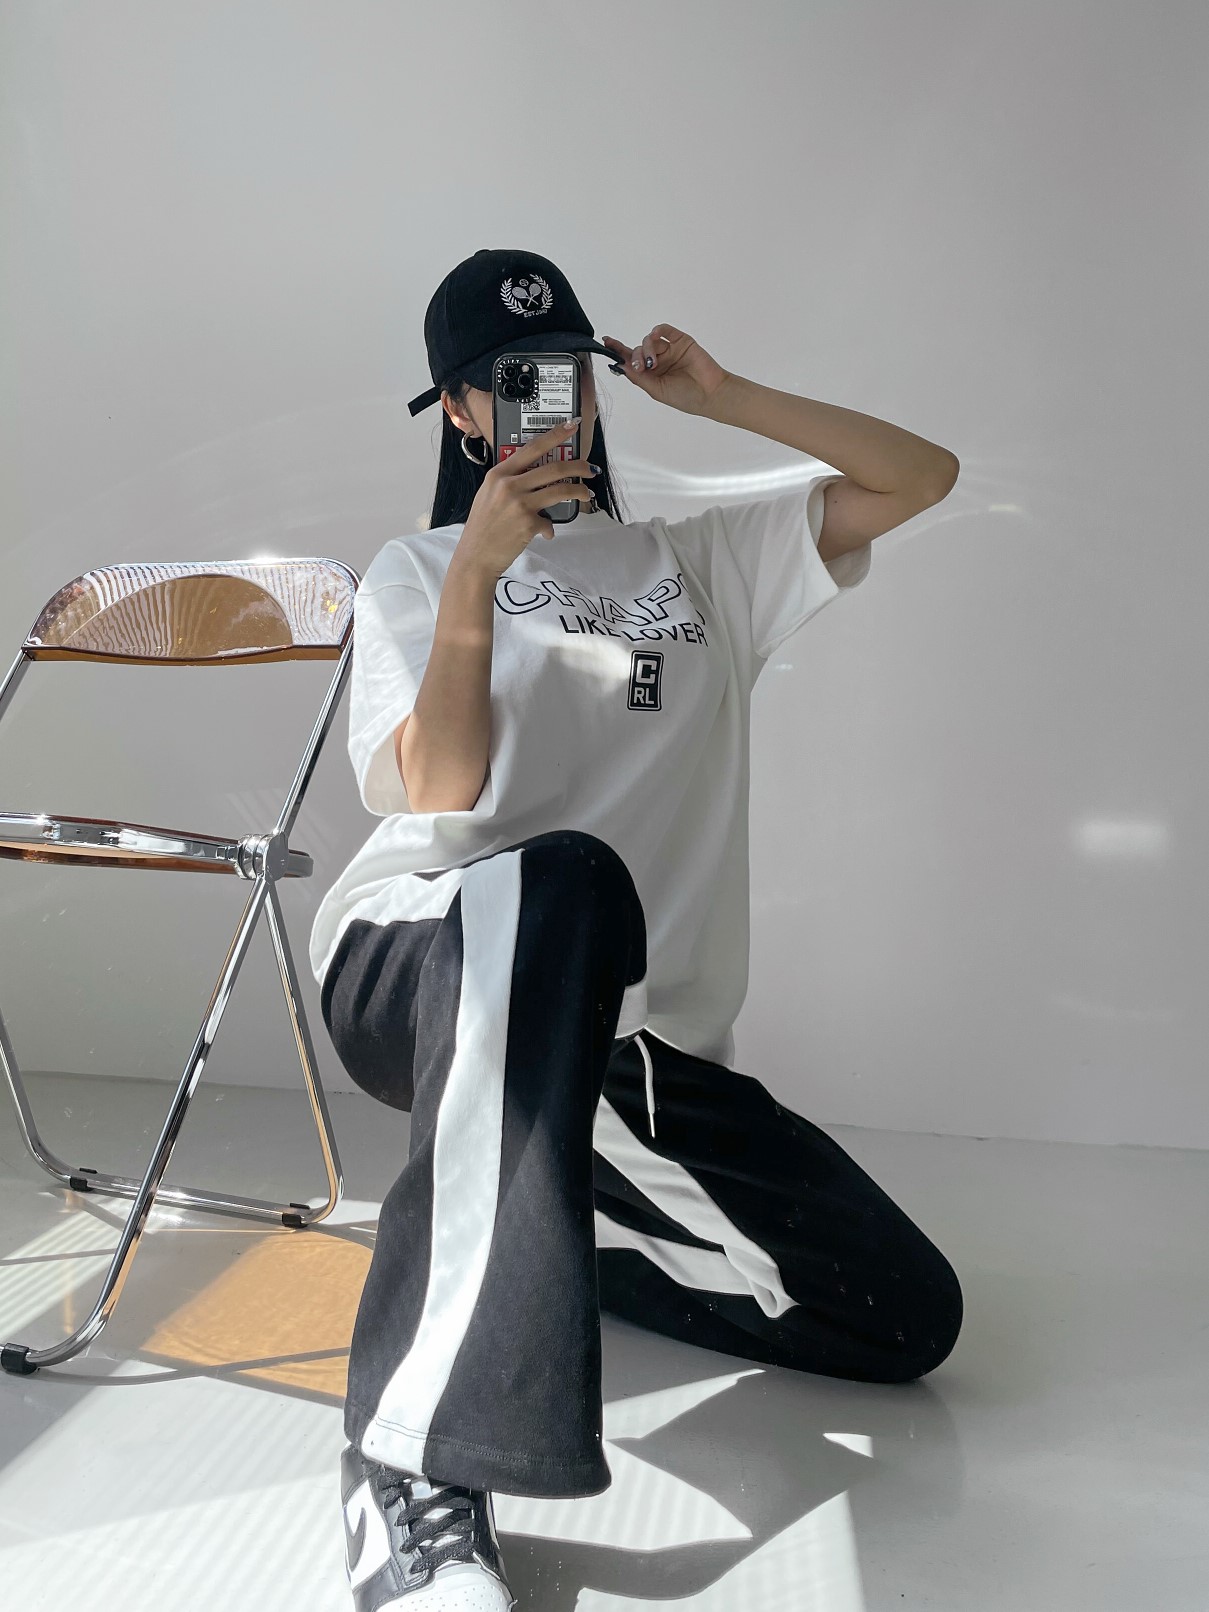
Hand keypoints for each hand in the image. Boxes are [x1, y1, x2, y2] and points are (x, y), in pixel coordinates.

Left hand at [599, 325, 730, 416]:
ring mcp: (670, 350)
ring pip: (649, 341)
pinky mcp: (681, 341)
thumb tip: (621, 366)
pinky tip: (656, 337)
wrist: (710, 394)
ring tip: (653, 362)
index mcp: (651, 374)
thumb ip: (639, 378)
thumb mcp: (656, 390)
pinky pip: (666, 330)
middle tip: (641, 367)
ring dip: (647, 349)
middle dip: (635, 356)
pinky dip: (658, 331)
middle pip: (638, 349)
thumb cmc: (686, 397)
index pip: (631, 360)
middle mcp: (659, 360)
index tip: (606, 343)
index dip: (618, 351)